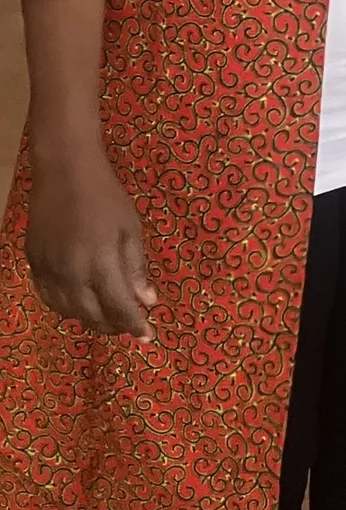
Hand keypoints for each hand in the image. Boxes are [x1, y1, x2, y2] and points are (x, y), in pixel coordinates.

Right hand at [25, 137, 157, 340]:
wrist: (65, 172)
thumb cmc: (107, 197)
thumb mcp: (131, 230)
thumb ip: (136, 269)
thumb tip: (147, 301)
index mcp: (100, 263)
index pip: (119, 308)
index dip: (134, 326)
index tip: (147, 337)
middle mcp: (71, 273)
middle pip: (91, 316)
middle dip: (113, 326)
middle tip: (129, 325)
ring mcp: (49, 270)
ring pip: (68, 311)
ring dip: (89, 319)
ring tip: (108, 316)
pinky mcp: (34, 263)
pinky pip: (48, 297)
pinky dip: (66, 307)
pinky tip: (80, 302)